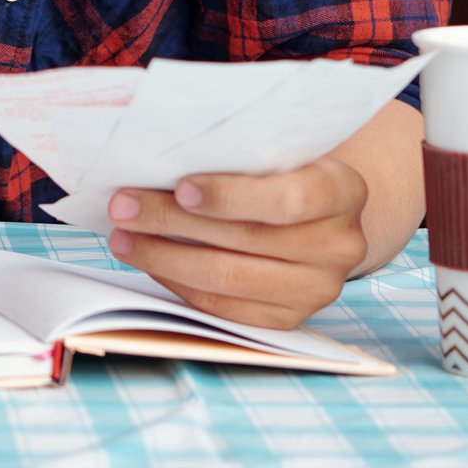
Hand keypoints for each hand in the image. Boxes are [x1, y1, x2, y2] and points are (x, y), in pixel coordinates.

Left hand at [105, 159, 370, 330]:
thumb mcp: (276, 150)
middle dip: (172, 220)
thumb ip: (238, 152)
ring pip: (228, 278)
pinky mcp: (288, 318)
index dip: (232, 196)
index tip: (181, 186)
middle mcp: (340, 245)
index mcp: (344, 191)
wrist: (318, 216)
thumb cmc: (282, 170)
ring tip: (123, 236)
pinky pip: (224, 307)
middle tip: (123, 205)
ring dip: (164, 256)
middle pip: (246, 239)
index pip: (289, 199)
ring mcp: (318, 289)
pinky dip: (179, 283)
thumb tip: (157, 153)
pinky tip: (150, 261)